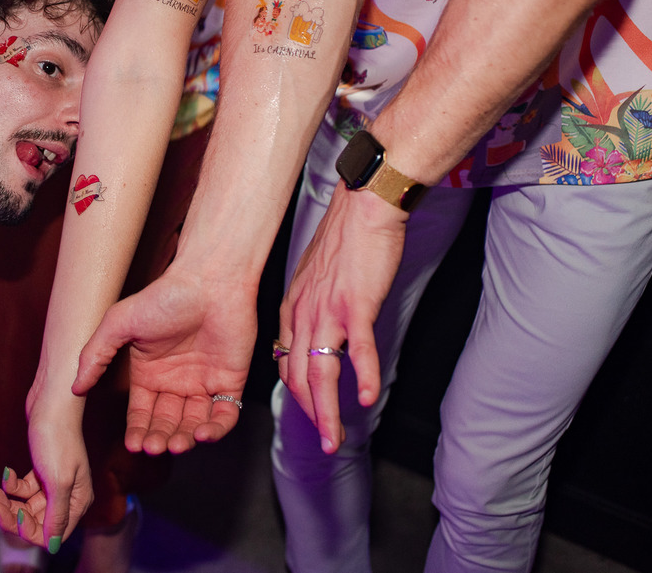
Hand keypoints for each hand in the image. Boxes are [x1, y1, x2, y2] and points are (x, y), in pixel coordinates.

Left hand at [0, 399, 91, 552]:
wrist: (51, 402)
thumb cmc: (58, 437)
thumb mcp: (58, 481)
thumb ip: (56, 515)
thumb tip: (54, 546)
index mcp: (78, 501)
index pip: (51, 534)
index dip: (28, 529)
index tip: (13, 513)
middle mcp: (68, 496)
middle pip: (35, 522)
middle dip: (11, 515)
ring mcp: (53, 483)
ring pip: (25, 507)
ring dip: (7, 501)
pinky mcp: (40, 470)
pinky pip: (22, 490)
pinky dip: (10, 485)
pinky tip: (5, 473)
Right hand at [74, 263, 255, 453]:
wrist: (209, 281)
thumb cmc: (164, 296)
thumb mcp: (118, 323)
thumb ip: (95, 355)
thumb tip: (74, 387)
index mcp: (149, 372)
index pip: (141, 412)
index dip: (137, 431)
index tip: (134, 445)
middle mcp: (175, 381)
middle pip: (166, 422)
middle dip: (159, 438)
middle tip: (154, 447)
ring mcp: (203, 382)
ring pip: (193, 424)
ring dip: (183, 438)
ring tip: (175, 443)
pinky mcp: (230, 381)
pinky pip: (225, 415)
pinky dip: (215, 430)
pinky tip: (201, 433)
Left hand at [278, 183, 406, 452]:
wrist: (362, 208)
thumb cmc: (345, 240)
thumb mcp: (316, 278)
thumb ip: (314, 308)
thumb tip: (323, 333)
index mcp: (293, 308)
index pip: (286, 363)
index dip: (297, 395)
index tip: (309, 414)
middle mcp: (303, 314)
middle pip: (298, 377)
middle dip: (310, 416)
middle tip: (325, 443)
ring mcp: (328, 311)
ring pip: (321, 373)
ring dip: (328, 412)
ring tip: (334, 440)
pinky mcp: (356, 305)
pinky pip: (357, 349)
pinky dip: (362, 376)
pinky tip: (366, 399)